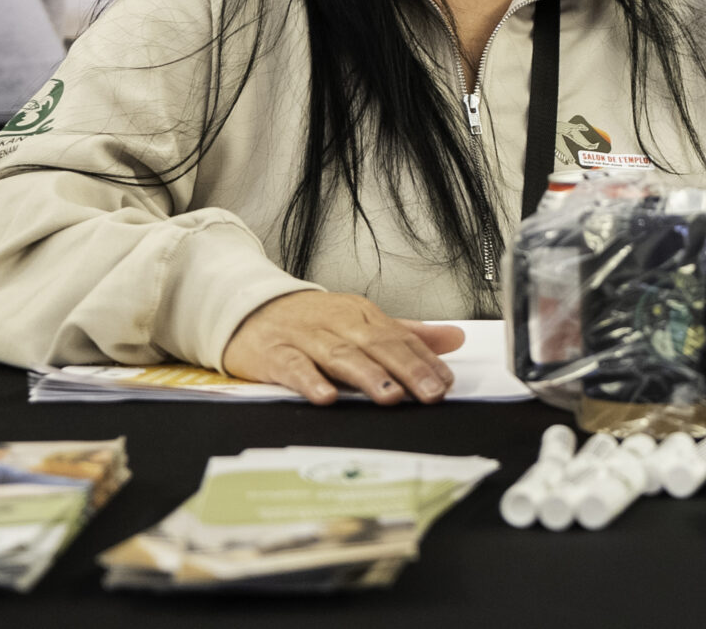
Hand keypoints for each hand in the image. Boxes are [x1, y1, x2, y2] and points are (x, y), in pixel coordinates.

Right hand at [220, 291, 463, 406]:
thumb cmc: (312, 322)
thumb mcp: (361, 322)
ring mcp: (305, 337)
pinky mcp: (273, 353)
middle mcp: (336, 322)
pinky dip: (310, 381)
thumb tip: (455, 338)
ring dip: (366, 375)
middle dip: (406, 369)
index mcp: (361, 314)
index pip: (399, 338)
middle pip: (376, 345)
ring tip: (390, 395)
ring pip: (340, 355)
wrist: (250, 309)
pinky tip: (326, 396)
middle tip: (430, 393)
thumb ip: (406, 334)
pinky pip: (293, 367)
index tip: (446, 384)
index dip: (424, 360)